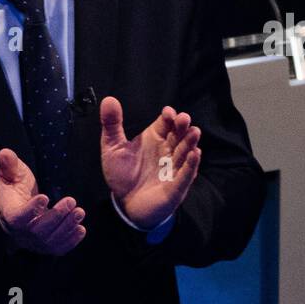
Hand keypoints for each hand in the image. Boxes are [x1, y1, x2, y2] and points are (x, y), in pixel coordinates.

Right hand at [0, 148, 85, 255]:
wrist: (20, 207)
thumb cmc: (16, 188)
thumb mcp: (12, 174)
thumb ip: (8, 165)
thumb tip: (5, 153)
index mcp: (9, 213)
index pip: (17, 217)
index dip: (30, 209)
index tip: (45, 197)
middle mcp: (20, 232)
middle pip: (37, 230)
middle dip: (57, 216)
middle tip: (72, 201)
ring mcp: (34, 242)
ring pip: (50, 241)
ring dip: (67, 227)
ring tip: (80, 211)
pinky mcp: (47, 246)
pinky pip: (59, 249)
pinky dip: (71, 241)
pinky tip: (81, 228)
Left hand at [100, 97, 200, 229]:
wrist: (125, 204)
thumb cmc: (122, 175)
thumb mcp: (112, 148)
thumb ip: (112, 125)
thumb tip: (108, 99)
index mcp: (155, 138)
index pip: (166, 122)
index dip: (170, 116)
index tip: (168, 113)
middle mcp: (167, 150)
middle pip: (180, 134)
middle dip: (183, 126)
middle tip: (183, 119)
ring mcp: (173, 168)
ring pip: (186, 152)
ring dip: (191, 142)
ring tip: (194, 132)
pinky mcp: (176, 186)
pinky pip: (186, 174)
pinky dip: (191, 165)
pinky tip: (195, 154)